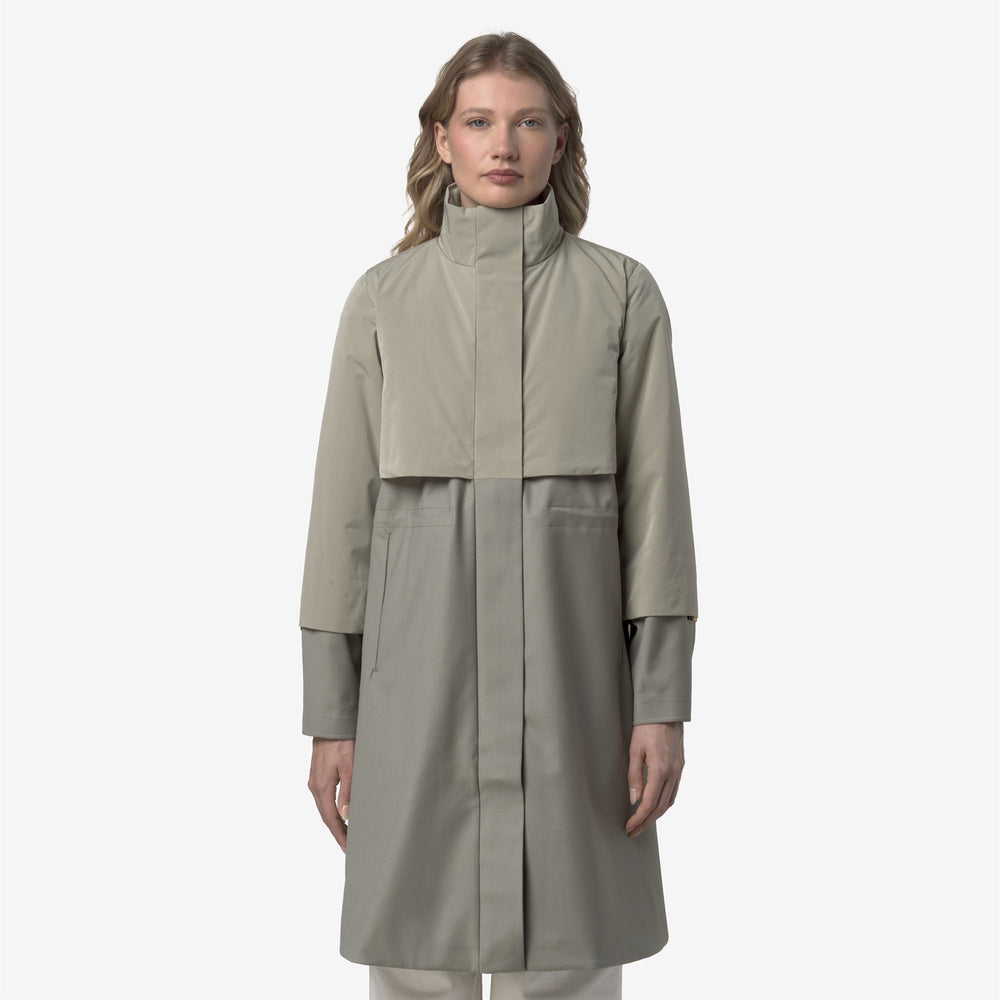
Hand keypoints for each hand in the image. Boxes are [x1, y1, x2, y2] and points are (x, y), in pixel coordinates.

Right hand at [307, 737, 354, 852]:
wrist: (330, 724)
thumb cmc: (342, 742)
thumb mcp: (350, 766)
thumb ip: (348, 791)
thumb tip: (345, 815)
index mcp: (322, 787)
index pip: (331, 819)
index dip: (340, 835)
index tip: (348, 848)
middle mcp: (315, 786)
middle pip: (325, 816)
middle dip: (337, 832)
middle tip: (348, 846)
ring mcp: (314, 780)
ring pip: (323, 808)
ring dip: (334, 822)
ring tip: (346, 833)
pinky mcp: (317, 774)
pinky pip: (323, 798)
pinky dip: (330, 810)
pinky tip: (338, 813)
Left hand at [625, 722, 683, 837]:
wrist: (666, 710)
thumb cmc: (647, 727)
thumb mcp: (635, 750)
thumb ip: (634, 776)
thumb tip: (634, 800)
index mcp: (660, 770)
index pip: (649, 803)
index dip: (639, 819)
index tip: (629, 827)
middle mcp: (673, 773)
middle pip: (660, 807)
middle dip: (647, 822)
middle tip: (634, 831)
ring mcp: (679, 770)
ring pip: (670, 801)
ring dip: (657, 815)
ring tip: (643, 822)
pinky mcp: (681, 766)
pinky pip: (674, 791)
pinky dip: (665, 803)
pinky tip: (657, 805)